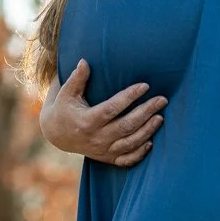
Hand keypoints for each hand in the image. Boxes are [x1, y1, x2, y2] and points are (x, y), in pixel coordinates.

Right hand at [39, 59, 166, 165]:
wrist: (57, 135)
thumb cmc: (64, 108)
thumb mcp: (66, 93)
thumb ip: (77, 78)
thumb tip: (84, 61)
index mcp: (87, 120)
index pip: (113, 108)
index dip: (129, 97)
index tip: (145, 85)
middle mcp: (97, 137)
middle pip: (126, 126)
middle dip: (146, 112)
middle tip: (162, 99)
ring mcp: (103, 150)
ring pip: (130, 143)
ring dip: (147, 131)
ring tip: (160, 117)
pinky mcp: (107, 158)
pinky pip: (127, 160)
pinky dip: (140, 152)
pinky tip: (151, 141)